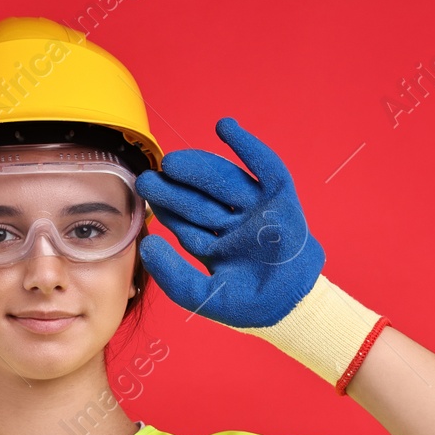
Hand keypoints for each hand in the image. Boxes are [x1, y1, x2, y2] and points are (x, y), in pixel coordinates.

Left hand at [135, 117, 324, 328]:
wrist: (290, 307)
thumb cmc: (246, 304)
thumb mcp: (201, 295)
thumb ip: (172, 275)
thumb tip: (147, 244)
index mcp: (213, 243)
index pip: (184, 220)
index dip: (164, 206)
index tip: (144, 193)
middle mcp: (231, 222)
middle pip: (200, 198)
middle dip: (175, 187)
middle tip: (150, 178)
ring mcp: (256, 208)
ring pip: (224, 180)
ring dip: (199, 167)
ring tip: (173, 162)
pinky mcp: (280, 198)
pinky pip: (265, 167)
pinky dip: (248, 146)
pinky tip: (225, 128)